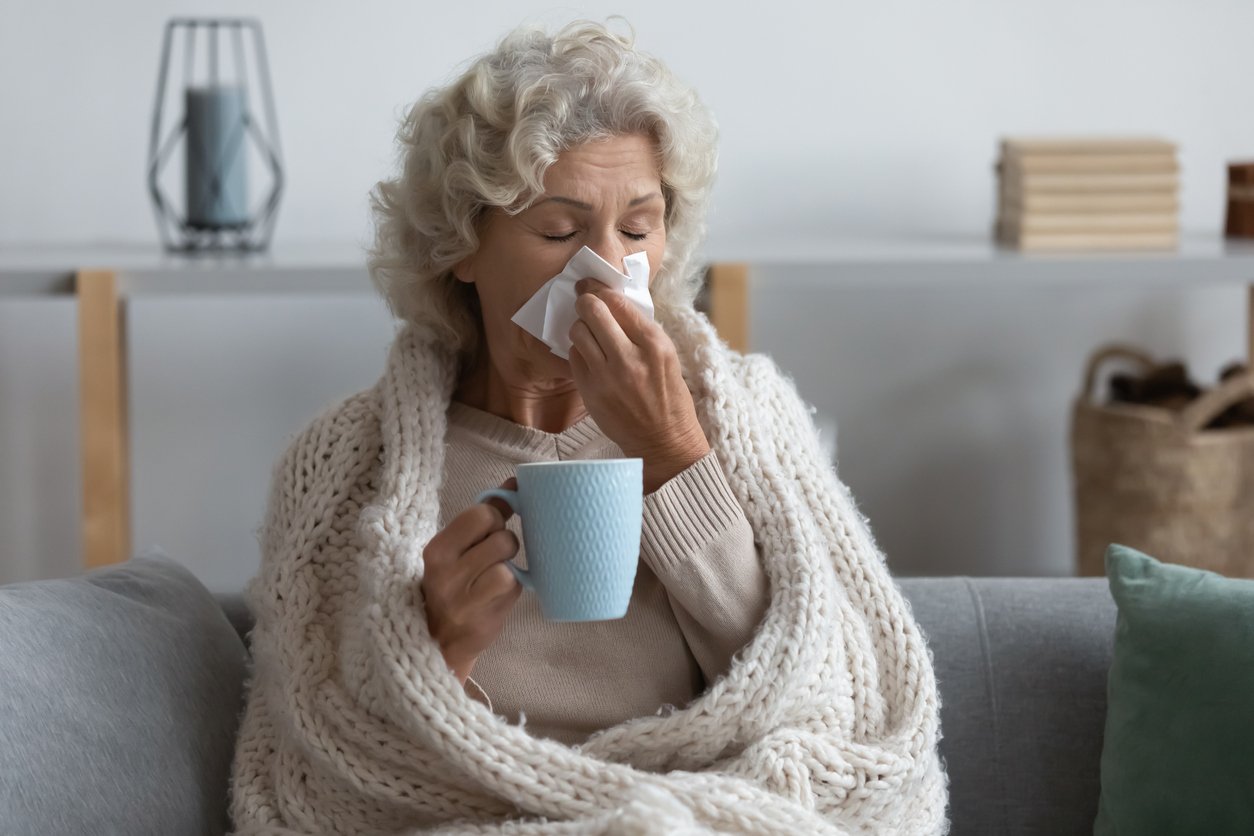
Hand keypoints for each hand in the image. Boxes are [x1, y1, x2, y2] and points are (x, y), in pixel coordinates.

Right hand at [420, 478, 521, 682]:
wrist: (437, 643)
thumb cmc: (452, 586)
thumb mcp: (455, 550)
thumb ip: (483, 517)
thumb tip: (514, 484)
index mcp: (437, 550)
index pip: (481, 514)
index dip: (495, 519)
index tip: (490, 530)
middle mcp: (445, 573)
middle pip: (501, 537)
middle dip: (505, 543)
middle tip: (493, 557)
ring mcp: (464, 598)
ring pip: (509, 563)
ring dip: (509, 567)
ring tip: (494, 577)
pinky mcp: (484, 617)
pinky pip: (512, 586)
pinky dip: (512, 588)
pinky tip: (497, 596)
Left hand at [568, 279, 709, 493]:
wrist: (663, 440)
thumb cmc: (669, 397)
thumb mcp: (667, 356)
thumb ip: (641, 330)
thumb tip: (614, 302)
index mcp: (654, 344)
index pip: (618, 303)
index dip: (600, 289)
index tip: (592, 285)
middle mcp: (629, 358)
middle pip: (592, 310)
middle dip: (585, 301)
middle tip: (584, 300)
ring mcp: (606, 376)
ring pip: (578, 332)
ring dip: (581, 327)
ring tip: (590, 332)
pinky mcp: (590, 391)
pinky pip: (574, 358)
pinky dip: (579, 352)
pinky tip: (591, 357)